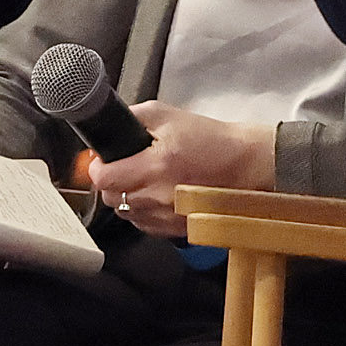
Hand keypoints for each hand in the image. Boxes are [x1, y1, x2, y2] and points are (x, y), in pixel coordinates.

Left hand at [90, 105, 277, 238]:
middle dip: (111, 182)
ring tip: (145, 181)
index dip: (98, 167)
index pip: (103, 178)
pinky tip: (158, 196)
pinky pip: (143, 225)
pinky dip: (144, 212)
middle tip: (125, 168)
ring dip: (127, 198)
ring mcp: (167, 217)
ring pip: (124, 213)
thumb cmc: (211, 140)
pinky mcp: (176, 230)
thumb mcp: (169, 115)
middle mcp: (158, 196)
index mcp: (156, 165)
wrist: (247, 166)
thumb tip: (108, 128)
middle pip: (110, 198)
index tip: (103, 160)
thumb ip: (133, 118)